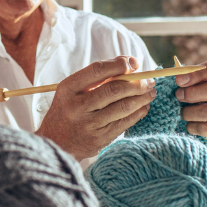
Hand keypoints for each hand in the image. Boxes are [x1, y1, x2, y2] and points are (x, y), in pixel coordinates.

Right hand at [36, 56, 155, 159]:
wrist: (56, 143)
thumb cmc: (69, 110)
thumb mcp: (72, 90)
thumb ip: (97, 77)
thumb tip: (130, 64)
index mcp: (68, 89)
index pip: (97, 70)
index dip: (119, 64)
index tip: (134, 63)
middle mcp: (77, 106)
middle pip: (114, 90)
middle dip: (137, 83)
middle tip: (149, 81)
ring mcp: (89, 124)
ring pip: (123, 107)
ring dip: (142, 98)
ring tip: (150, 92)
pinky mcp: (99, 139)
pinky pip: (124, 123)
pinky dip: (138, 113)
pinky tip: (143, 107)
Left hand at [175, 60, 206, 167]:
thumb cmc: (202, 94)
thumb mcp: (198, 80)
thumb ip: (189, 76)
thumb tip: (178, 77)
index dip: (196, 74)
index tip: (179, 80)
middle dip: (194, 93)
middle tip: (179, 96)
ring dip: (191, 112)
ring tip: (183, 113)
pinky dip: (194, 127)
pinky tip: (190, 124)